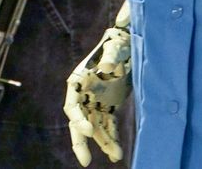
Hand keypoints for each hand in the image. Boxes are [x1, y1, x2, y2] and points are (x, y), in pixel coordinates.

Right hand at [64, 10, 131, 166]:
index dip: (78, 119)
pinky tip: (116, 153)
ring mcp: (95, 101)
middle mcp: (84, 94)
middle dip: (80, 141)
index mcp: (79, 80)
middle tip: (85, 161)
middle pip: (78, 121)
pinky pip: (108, 126)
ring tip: (116, 155)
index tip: (89, 131)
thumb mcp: (115, 48)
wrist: (128, 44)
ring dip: (103, 143)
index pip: (72, 105)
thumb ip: (110, 57)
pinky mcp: (107, 106)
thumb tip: (106, 67)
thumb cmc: (118, 44)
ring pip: (94, 127)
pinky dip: (112, 139)